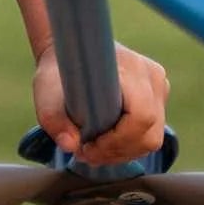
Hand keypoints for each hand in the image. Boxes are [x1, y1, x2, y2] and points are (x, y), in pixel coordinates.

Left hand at [32, 42, 170, 165]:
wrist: (69, 50)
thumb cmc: (58, 71)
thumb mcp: (45, 93)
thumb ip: (54, 120)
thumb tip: (70, 145)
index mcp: (130, 68)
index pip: (141, 117)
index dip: (117, 141)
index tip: (87, 148)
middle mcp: (151, 76)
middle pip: (150, 134)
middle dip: (118, 151)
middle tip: (87, 154)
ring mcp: (158, 87)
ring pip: (152, 137)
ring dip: (122, 152)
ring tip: (93, 151)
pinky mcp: (157, 97)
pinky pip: (151, 133)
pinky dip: (129, 145)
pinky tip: (105, 144)